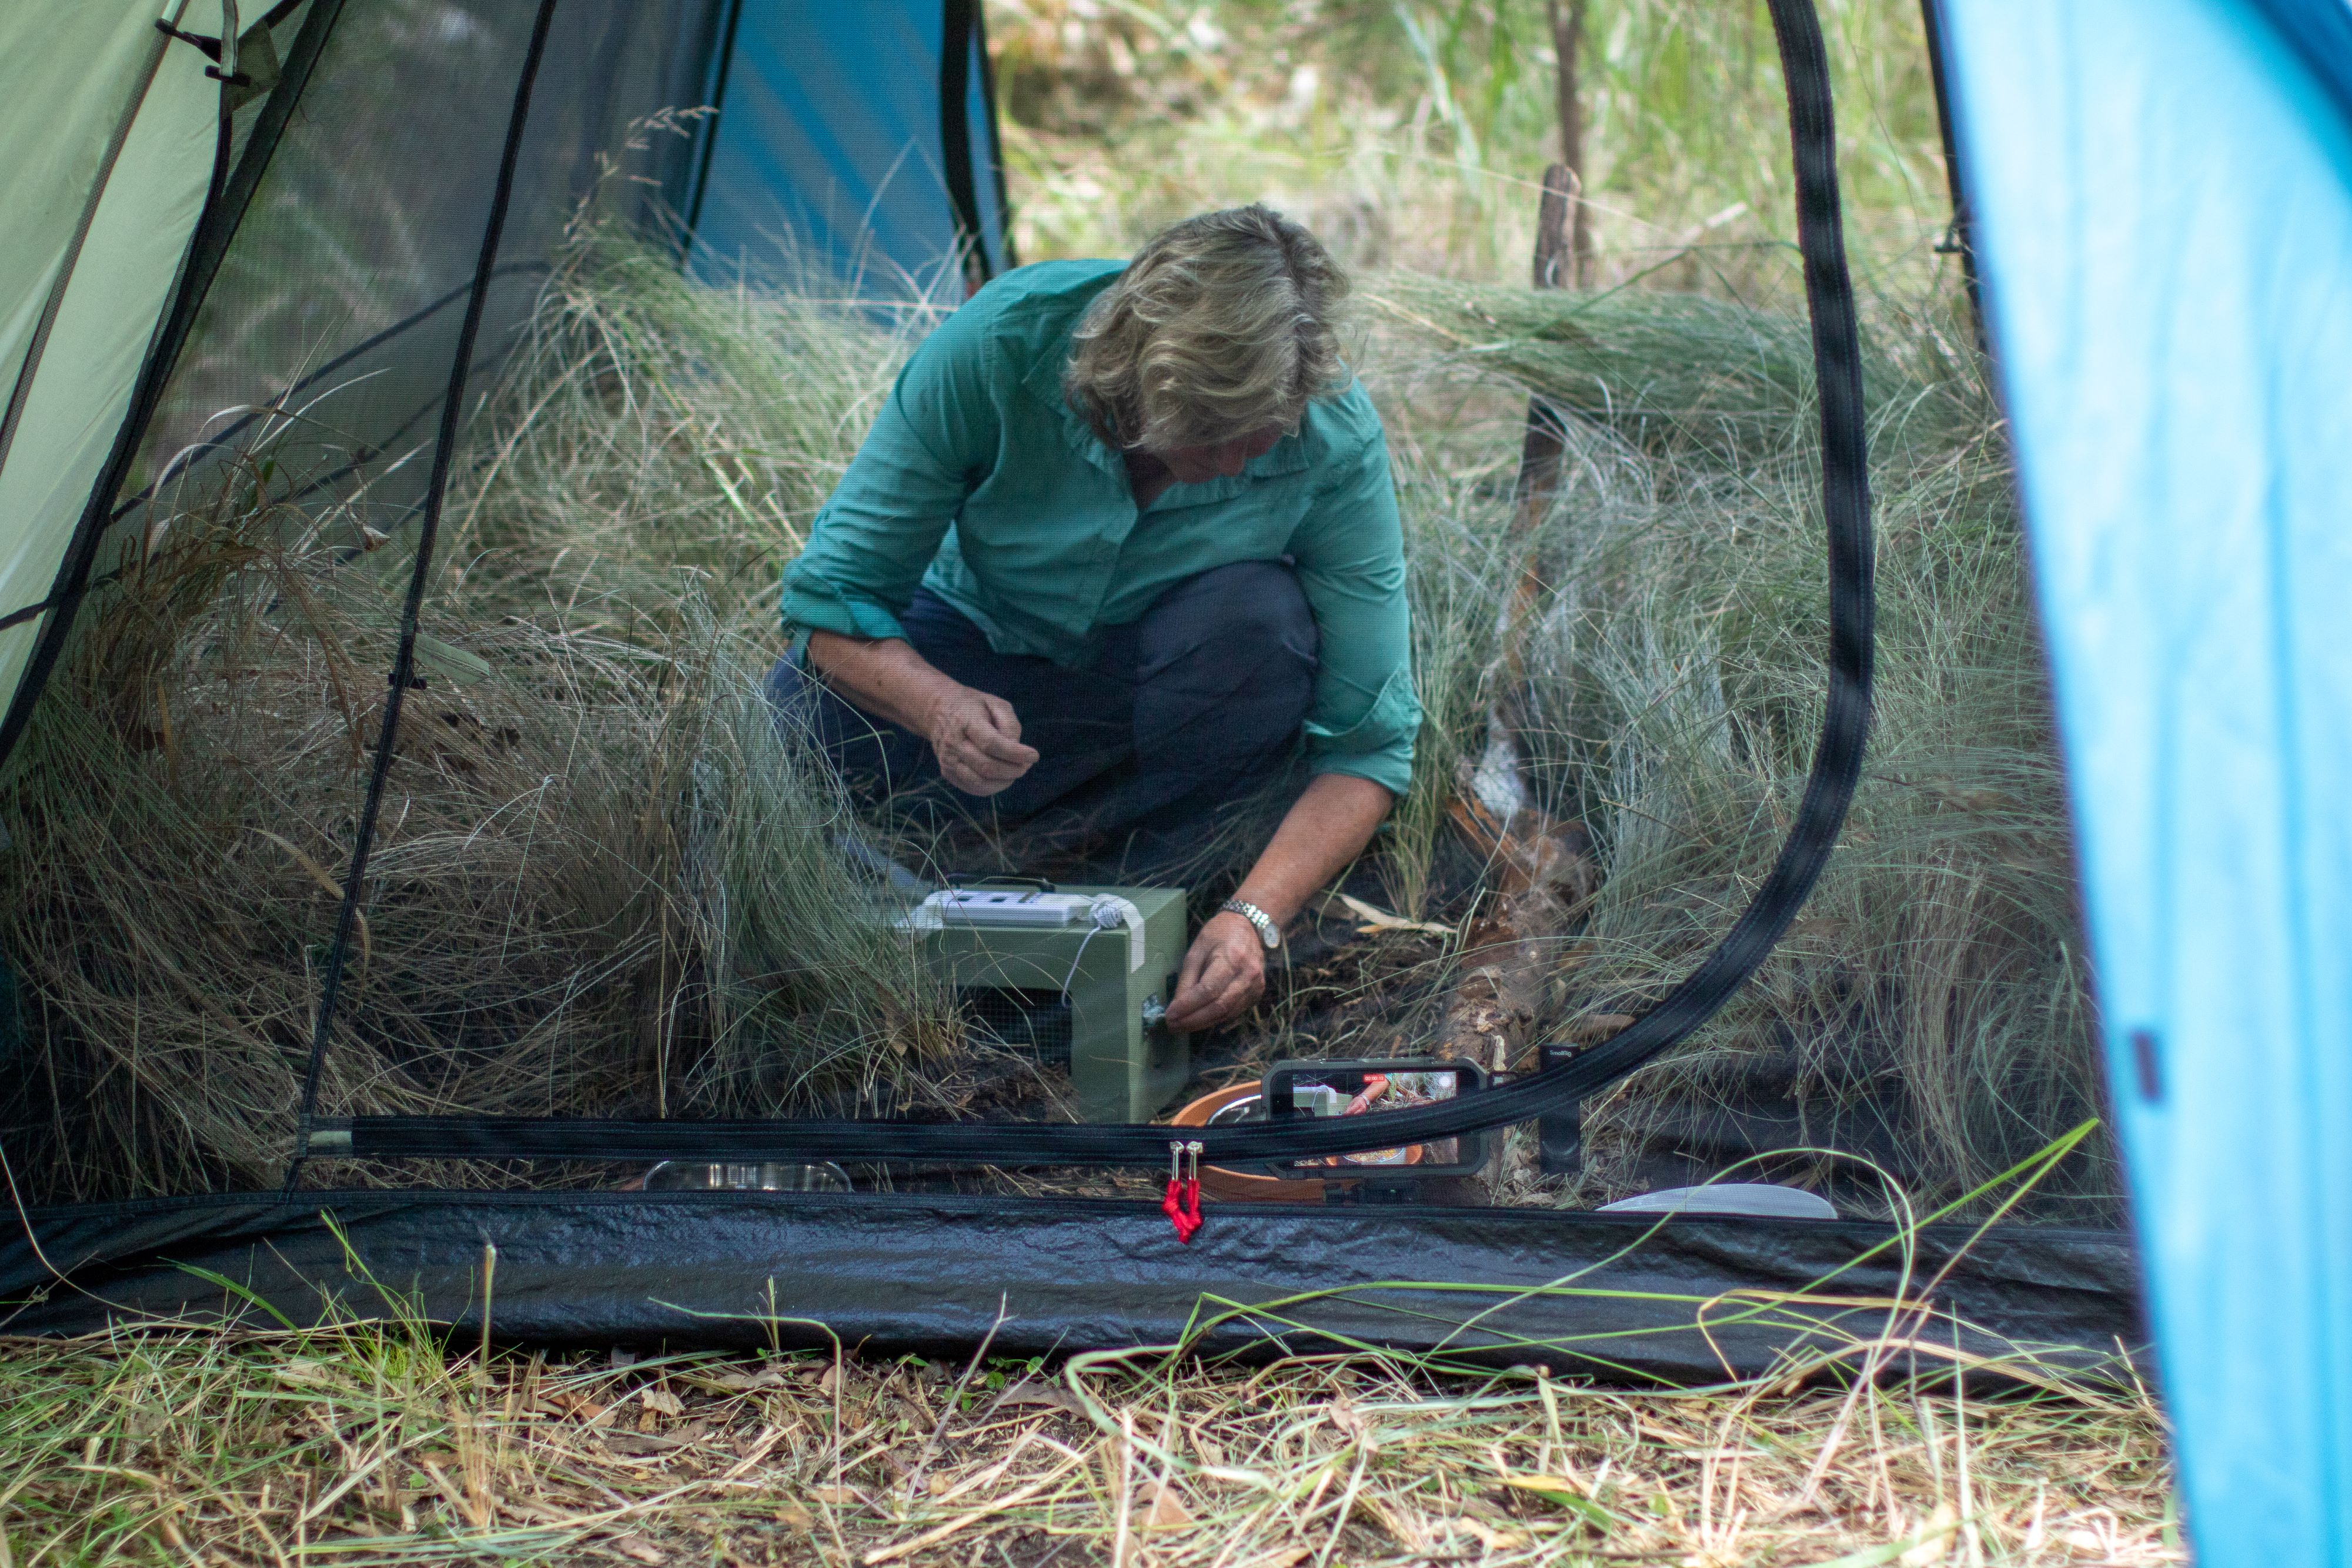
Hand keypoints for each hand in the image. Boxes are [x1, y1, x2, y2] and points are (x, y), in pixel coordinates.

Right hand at [923, 683, 1037, 795]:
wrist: (937, 710)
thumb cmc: (973, 707)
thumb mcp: (995, 703)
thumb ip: (1009, 724)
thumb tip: (1017, 749)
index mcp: (965, 722)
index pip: (991, 744)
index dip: (1015, 753)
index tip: (1034, 756)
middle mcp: (953, 744)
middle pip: (987, 767)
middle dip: (1013, 770)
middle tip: (1026, 765)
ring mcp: (948, 761)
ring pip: (980, 783)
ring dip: (1004, 781)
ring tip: (1015, 770)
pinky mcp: (947, 773)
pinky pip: (974, 788)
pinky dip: (992, 787)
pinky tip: (1001, 776)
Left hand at [1165, 912, 1266, 1031]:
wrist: (1248, 926)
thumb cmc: (1219, 934)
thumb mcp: (1197, 950)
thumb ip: (1188, 978)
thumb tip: (1177, 1005)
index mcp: (1232, 959)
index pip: (1208, 990)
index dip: (1188, 1006)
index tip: (1170, 1015)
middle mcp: (1248, 975)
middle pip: (1219, 1007)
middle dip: (1193, 1020)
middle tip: (1173, 1026)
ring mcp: (1256, 986)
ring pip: (1227, 1014)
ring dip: (1203, 1023)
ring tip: (1182, 1026)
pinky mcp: (1257, 994)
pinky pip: (1234, 1012)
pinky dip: (1215, 1018)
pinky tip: (1200, 1020)